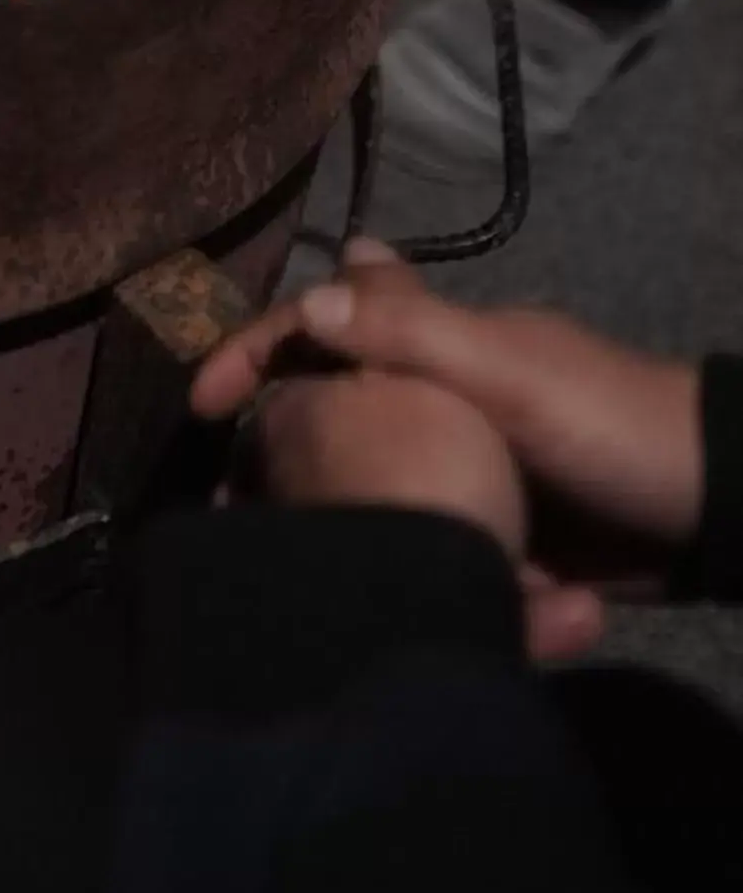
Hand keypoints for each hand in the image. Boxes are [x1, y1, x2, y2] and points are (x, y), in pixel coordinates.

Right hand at [195, 242, 703, 658]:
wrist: (722, 519)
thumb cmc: (614, 430)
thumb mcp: (512, 376)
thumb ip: (417, 335)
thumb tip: (313, 296)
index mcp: (444, 342)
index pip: (327, 325)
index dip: (257, 352)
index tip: (203, 408)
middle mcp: (446, 392)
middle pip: (337, 408)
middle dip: (276, 454)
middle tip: (227, 516)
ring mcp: (473, 463)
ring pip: (374, 482)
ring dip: (333, 520)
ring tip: (278, 573)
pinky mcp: (499, 530)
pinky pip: (429, 539)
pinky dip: (403, 562)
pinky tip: (365, 596)